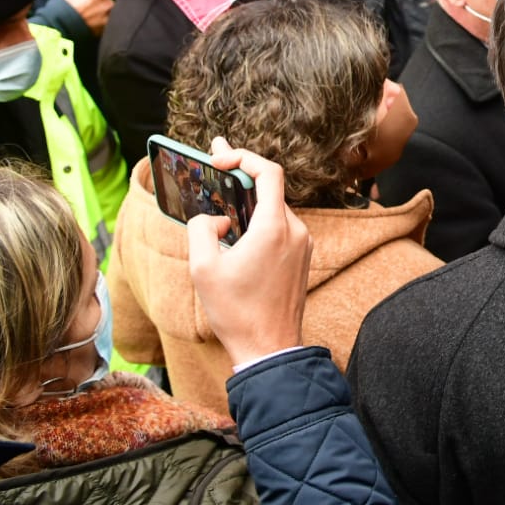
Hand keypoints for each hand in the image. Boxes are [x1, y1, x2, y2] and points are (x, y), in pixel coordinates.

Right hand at [187, 139, 312, 367]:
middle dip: (240, 176)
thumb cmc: (236, 311)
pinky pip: (279, 229)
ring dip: (247, 205)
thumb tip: (216, 219)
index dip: (243, 157)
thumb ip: (202, 229)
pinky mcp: (302, 258)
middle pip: (270, 190)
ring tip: (219, 206)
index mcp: (274, 228)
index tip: (219, 157)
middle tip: (215, 161)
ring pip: (273, 211)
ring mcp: (303, 245)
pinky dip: (258, 223)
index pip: (269, 172)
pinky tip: (236, 235)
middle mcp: (296, 231)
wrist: (269, 348)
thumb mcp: (203, 268)